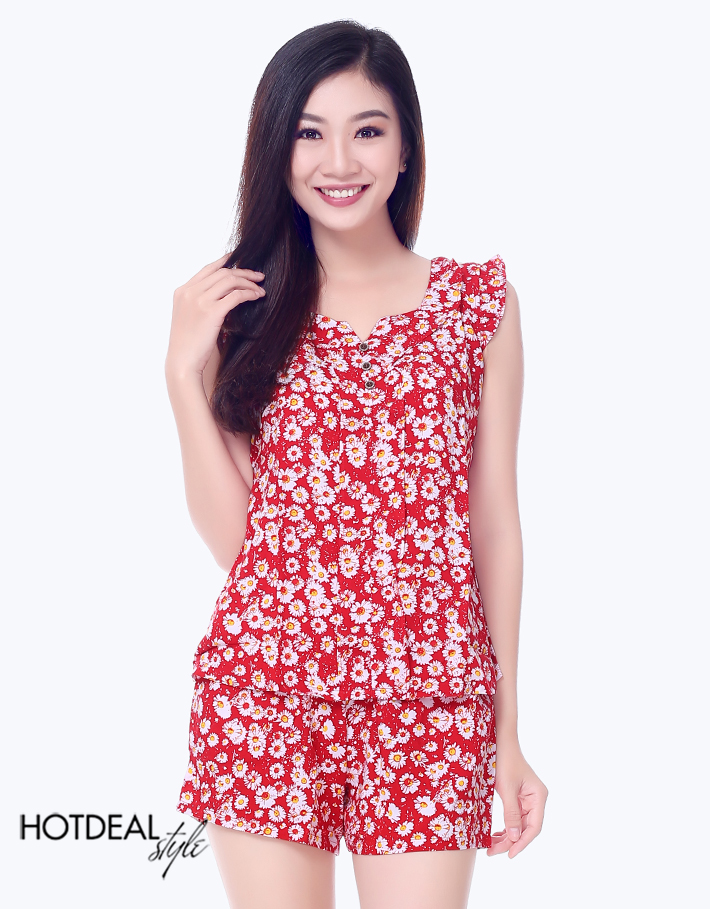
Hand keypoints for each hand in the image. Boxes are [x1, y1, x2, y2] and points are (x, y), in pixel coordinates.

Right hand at [166, 252, 264, 379]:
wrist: (182, 362)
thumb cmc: (188, 344)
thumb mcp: (189, 317)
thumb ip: (200, 302)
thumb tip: (224, 296)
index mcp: (182, 291)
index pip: (207, 269)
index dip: (225, 261)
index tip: (239, 258)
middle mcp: (189, 292)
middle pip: (222, 272)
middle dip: (243, 272)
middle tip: (259, 276)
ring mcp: (199, 301)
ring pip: (230, 280)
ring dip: (248, 283)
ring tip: (260, 289)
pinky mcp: (211, 312)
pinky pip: (235, 296)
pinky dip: (248, 294)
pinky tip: (256, 297)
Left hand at [486, 739, 547, 858]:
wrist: (498, 740)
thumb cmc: (503, 761)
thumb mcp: (506, 788)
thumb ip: (511, 814)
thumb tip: (514, 838)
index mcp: (538, 796)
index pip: (534, 827)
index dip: (522, 842)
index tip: (509, 854)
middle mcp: (536, 799)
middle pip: (525, 828)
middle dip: (510, 841)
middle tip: (493, 852)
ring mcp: (527, 798)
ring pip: (518, 824)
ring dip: (506, 836)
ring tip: (492, 847)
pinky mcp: (518, 797)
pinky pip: (514, 817)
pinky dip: (505, 826)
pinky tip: (495, 835)